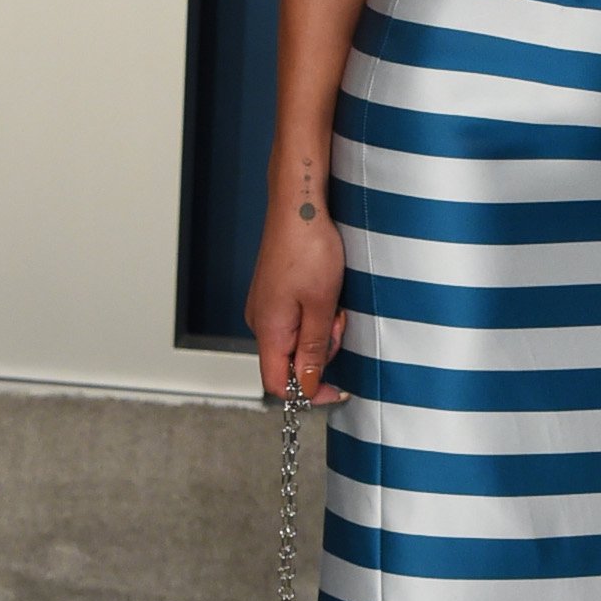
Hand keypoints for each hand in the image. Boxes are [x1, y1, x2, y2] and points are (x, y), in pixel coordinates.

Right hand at [245, 204, 348, 404]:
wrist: (299, 207)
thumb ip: (313, 349)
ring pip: (297, 339)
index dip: (308, 392)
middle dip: (321, 352)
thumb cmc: (309, 249)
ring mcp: (267, 306)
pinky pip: (297, 320)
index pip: (278, 384)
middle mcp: (261, 322)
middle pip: (290, 362)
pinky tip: (327, 293)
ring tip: (335, 302)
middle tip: (339, 321)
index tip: (337, 389)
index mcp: (268, 330)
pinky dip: (316, 315)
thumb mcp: (322, 305)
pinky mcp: (275, 294)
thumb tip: (305, 385)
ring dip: (322, 330)